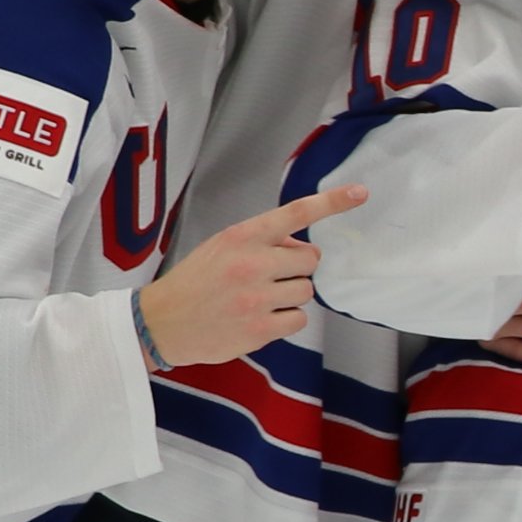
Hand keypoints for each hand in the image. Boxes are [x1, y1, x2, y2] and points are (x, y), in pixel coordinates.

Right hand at [134, 186, 364, 368]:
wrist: (161, 322)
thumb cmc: (195, 282)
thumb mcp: (221, 247)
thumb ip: (261, 241)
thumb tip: (299, 246)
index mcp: (242, 237)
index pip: (295, 213)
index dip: (331, 202)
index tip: (360, 193)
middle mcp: (252, 263)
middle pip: (310, 259)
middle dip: (296, 267)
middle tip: (270, 276)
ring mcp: (257, 298)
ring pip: (306, 290)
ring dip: (290, 294)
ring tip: (259, 299)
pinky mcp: (260, 328)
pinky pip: (299, 319)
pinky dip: (286, 319)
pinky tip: (261, 318)